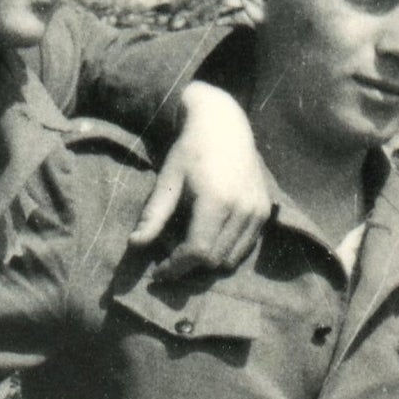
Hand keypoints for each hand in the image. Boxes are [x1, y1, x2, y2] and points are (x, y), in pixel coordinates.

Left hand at [128, 81, 270, 280]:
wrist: (224, 125)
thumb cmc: (189, 151)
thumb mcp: (167, 181)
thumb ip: (154, 216)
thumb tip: (135, 244)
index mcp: (217, 200)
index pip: (198, 252)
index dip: (176, 267)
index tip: (158, 272)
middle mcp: (243, 209)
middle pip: (214, 261)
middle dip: (189, 266)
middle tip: (170, 254)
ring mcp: (257, 212)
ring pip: (231, 260)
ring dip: (207, 262)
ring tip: (188, 245)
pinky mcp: (264, 212)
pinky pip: (244, 248)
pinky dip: (225, 251)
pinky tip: (208, 236)